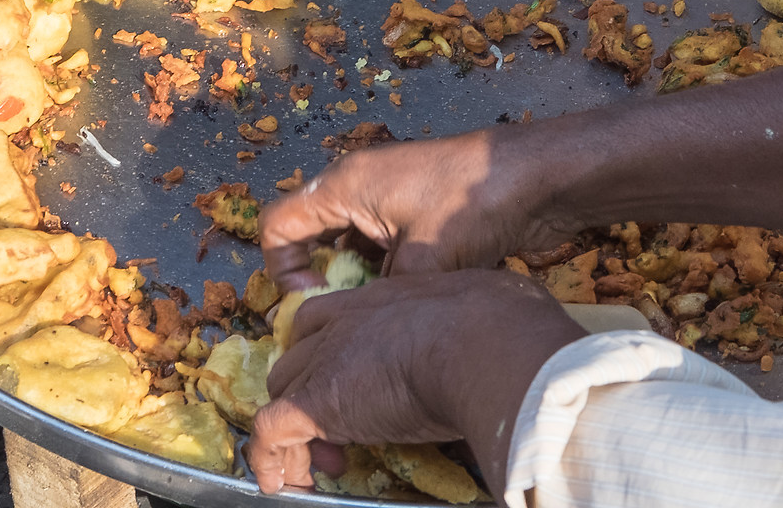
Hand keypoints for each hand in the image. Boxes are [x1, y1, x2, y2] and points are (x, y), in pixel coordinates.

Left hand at [247, 271, 584, 496]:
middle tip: (342, 433)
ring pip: (282, 388)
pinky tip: (278, 484)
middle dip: (310, 390)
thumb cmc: (505, 323)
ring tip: (325, 466)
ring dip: (295, 427)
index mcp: (384, 298)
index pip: (330, 317)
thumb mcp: (488, 304)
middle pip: (299, 353)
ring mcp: (327, 359)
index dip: (329, 349)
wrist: (488, 344)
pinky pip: (271, 430)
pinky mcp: (317, 401)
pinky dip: (270, 458)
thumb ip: (479, 319)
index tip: (352, 384)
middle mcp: (346, 321)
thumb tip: (512, 327)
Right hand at [257, 129, 571, 291]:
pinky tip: (408, 306)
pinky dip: (386, 276)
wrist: (537, 177)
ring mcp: (390, 199)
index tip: (314, 304)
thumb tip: (363, 339)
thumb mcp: (421, 261)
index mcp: (344, 186)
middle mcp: (358, 187)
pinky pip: (382, 249)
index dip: (283, 272)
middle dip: (322, 283)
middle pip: (312, 238)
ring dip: (358, 283)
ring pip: (350, 248)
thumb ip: (381, 299)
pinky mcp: (417, 214)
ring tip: (379, 320)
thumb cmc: (473, 205)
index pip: (278, 226)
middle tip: (343, 321)